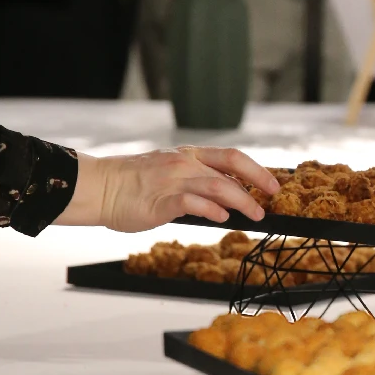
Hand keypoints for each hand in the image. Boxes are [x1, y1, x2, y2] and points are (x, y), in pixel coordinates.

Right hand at [57, 146, 279, 231]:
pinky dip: (211, 209)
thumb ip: (197, 179)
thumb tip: (229, 193)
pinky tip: (223, 218)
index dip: (257, 169)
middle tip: (271, 199)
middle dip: (257, 182)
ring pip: (218, 186)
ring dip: (242, 201)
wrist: (101, 187)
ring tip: (255, 215)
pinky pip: (193, 202)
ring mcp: (173, 180)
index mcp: (189, 155)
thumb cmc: (134, 184)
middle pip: (231, 168)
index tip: (273, 184)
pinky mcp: (161, 200)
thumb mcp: (171, 172)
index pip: (232, 157)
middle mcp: (185, 163)